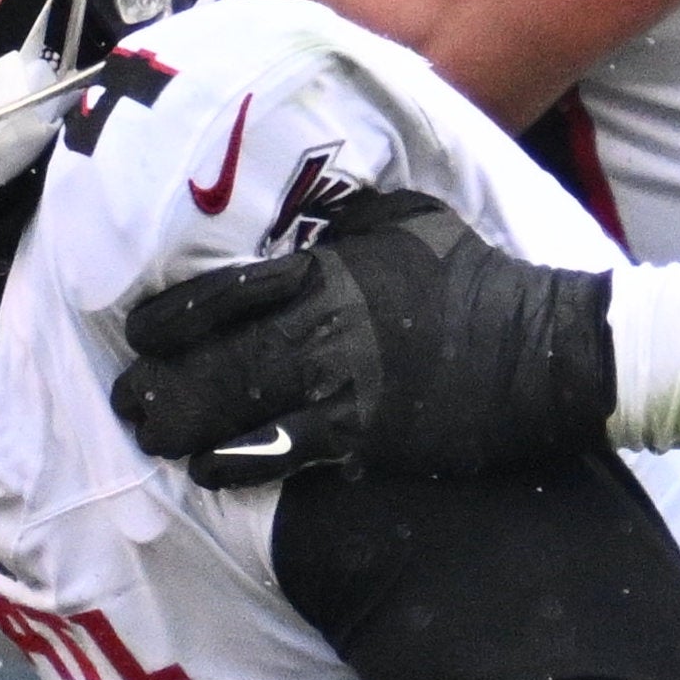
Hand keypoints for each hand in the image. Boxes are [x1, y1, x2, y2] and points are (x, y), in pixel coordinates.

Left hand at [112, 186, 620, 486]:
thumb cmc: (480, 280)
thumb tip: (305, 208)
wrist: (548, 349)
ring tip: (156, 437)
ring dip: (181, 428)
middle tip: (131, 397)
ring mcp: (339, 386)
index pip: (219, 292)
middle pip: (210, 358)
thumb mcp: (410, 217)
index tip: (142, 332)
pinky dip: (232, 466)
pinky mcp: (362, 438)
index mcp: (325, 269)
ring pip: (229, 410)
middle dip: (157, 383)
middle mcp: (320, 325)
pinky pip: (275, 456)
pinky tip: (208, 471)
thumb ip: (347, 215)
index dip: (167, 319)